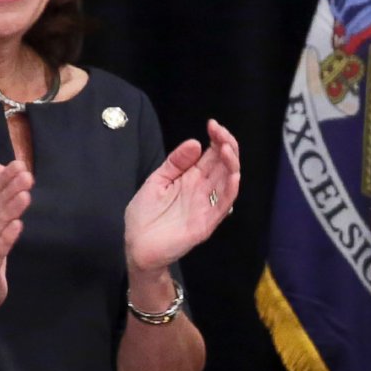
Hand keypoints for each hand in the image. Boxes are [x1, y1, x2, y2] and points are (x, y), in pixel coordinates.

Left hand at [123, 118, 240, 280]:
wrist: (136, 246)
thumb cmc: (144, 215)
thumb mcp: (156, 181)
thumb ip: (175, 163)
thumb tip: (195, 142)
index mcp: (192, 178)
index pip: (212, 154)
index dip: (216, 138)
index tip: (212, 124)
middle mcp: (203, 190)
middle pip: (223, 164)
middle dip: (226, 145)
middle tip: (220, 131)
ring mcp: (206, 205)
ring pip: (228, 181)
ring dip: (231, 163)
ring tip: (227, 147)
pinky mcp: (206, 223)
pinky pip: (223, 205)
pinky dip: (231, 190)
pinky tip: (233, 175)